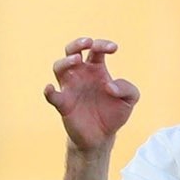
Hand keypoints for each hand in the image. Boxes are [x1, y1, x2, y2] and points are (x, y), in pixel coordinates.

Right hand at [44, 38, 140, 152]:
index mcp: (96, 69)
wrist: (102, 137)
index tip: (114, 49)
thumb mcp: (130, 99)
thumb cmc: (114, 114)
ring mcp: (70, 88)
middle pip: (72, 51)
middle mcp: (80, 75)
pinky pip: (52, 96)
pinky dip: (49, 91)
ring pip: (59, 67)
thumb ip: (127, 88)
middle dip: (78, 43)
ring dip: (66, 61)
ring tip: (76, 60)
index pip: (95, 50)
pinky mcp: (63, 104)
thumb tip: (110, 86)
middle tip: (88, 43)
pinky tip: (51, 88)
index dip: (103, 44)